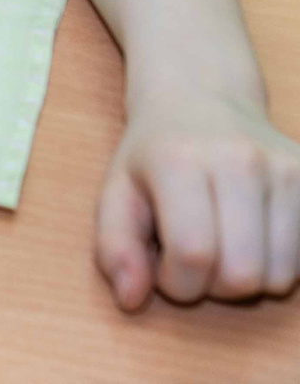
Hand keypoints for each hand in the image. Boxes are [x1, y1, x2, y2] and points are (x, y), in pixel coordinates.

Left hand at [97, 89, 299, 307]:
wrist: (203, 97)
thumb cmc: (154, 154)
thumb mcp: (117, 192)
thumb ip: (115, 248)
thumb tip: (131, 300)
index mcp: (181, 160)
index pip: (193, 255)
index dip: (175, 282)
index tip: (163, 266)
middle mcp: (241, 161)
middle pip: (242, 275)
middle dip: (212, 286)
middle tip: (194, 258)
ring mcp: (287, 170)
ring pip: (281, 277)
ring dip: (247, 279)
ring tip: (223, 245)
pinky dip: (277, 265)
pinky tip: (251, 236)